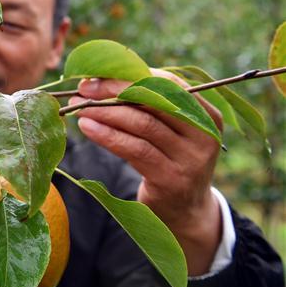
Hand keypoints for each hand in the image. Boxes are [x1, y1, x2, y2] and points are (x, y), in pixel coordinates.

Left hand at [71, 68, 224, 274]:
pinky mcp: (170, 179)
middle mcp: (204, 134)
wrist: (184, 210)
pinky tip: (87, 128)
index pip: (168, 83)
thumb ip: (148, 105)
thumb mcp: (169, 131)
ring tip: (79, 108)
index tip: (98, 76)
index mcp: (207, 114)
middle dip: (114, 91)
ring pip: (142, 125)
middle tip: (84, 89)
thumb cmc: (168, 159)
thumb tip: (102, 78)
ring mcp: (190, 159)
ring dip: (105, 113)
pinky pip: (134, 149)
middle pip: (154, 102)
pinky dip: (107, 135)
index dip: (130, 77)